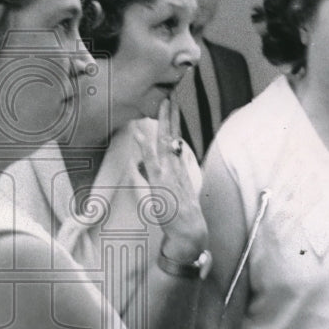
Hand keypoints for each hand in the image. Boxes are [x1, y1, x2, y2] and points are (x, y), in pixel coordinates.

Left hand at [134, 99, 208, 262]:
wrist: (190, 231)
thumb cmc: (181, 217)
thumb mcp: (173, 193)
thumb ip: (164, 178)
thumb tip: (150, 166)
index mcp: (179, 169)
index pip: (176, 140)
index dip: (174, 123)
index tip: (173, 106)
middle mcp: (176, 168)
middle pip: (174, 136)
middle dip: (172, 115)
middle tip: (171, 97)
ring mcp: (169, 173)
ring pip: (166, 142)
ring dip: (164, 121)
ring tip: (163, 103)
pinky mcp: (161, 182)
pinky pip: (152, 159)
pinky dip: (144, 145)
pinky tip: (139, 131)